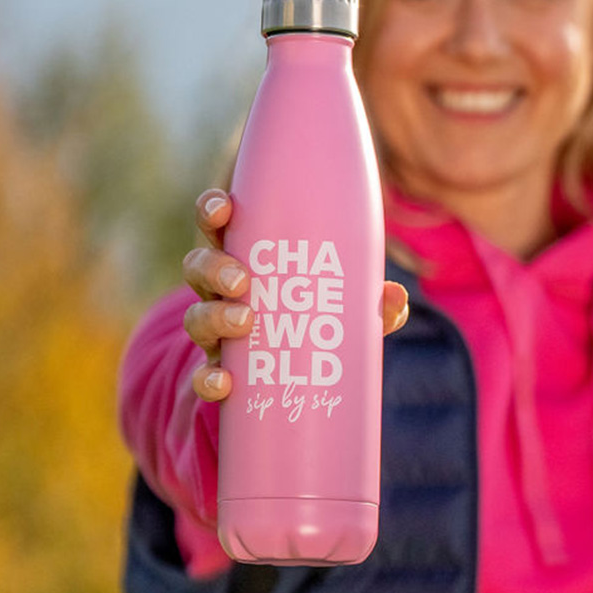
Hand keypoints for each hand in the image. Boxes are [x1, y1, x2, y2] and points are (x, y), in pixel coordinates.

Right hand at [182, 189, 409, 401]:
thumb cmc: (312, 321)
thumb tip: (395, 296)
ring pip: (196, 317)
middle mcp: (221, 292)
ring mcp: (215, 332)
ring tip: (243, 323)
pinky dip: (208, 380)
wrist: (282, 379)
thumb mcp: (340, 305)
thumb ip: (368, 301)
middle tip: (242, 281)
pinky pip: (201, 376)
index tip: (224, 209)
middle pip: (199, 267)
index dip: (212, 211)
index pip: (218, 225)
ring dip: (214, 317)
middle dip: (215, 268)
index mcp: (246, 258)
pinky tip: (223, 383)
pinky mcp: (217, 372)